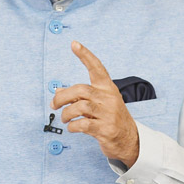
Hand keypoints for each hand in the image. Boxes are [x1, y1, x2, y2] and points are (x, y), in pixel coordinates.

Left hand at [50, 41, 139, 167]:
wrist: (129, 139)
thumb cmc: (110, 118)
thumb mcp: (98, 103)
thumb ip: (79, 96)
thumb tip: (57, 91)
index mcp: (107, 88)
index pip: (96, 67)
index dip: (85, 55)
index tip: (74, 44)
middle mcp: (108, 98)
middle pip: (80, 90)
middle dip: (62, 97)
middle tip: (54, 105)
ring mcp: (108, 114)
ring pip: (79, 107)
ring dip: (66, 113)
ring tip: (64, 118)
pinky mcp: (105, 129)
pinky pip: (82, 124)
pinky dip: (72, 126)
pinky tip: (72, 127)